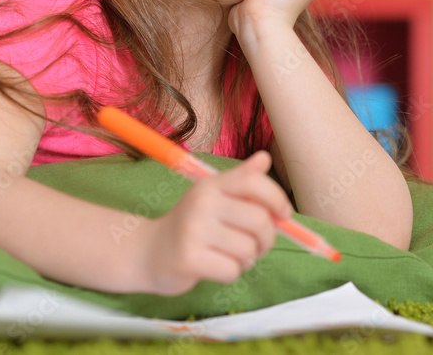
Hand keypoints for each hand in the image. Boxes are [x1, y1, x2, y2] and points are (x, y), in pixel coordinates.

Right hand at [134, 151, 292, 295]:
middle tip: (258, 246)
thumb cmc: (192, 225)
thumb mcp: (214, 196)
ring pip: (248, 249)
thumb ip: (242, 179)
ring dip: (248, 259)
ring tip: (234, 257)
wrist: (148, 253)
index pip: (253, 182)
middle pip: (259, 220)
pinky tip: (218, 268)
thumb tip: (265, 157)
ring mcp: (193, 230)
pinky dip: (232, 273)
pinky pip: (232, 270)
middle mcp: (202, 203)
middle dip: (267, 239)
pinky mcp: (188, 259)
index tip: (284, 215)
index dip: (277, 198)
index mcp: (212, 185)